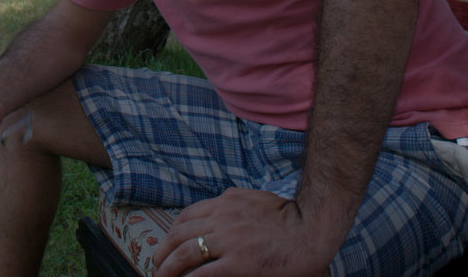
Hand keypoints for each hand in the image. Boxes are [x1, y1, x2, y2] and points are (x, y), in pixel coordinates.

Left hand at [152, 188, 340, 276]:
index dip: (173, 230)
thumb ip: (235, 205)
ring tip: (161, 276)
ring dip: (168, 266)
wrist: (312, 226)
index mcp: (227, 201)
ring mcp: (229, 240)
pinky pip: (204, 273)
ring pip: (185, 251)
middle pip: (180, 232)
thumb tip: (220, 209)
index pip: (189, 214)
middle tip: (156, 262)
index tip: (167, 242)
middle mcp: (223, 217)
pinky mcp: (239, 262)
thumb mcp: (256, 198)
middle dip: (163, 249)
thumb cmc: (291, 215)